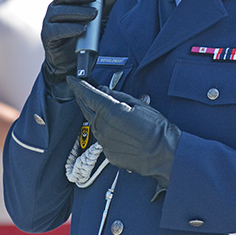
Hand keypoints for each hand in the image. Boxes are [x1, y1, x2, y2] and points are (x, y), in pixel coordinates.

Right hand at [41, 0, 115, 98]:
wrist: (72, 65)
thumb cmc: (83, 38)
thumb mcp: (99, 21)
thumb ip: (105, 6)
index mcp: (65, 1)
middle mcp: (55, 8)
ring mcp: (49, 21)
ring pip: (60, 10)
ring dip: (78, 11)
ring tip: (93, 14)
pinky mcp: (47, 36)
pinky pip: (57, 29)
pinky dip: (70, 28)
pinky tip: (82, 29)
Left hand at [66, 77, 180, 189]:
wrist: (163, 154)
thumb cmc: (155, 129)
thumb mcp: (138, 104)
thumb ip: (117, 96)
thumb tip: (104, 91)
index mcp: (109, 111)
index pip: (87, 94)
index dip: (78, 85)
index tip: (72, 80)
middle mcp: (102, 126)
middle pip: (86, 109)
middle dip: (84, 99)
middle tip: (85, 92)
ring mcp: (103, 141)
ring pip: (94, 123)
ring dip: (97, 115)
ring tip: (112, 112)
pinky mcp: (107, 152)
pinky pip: (102, 138)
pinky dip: (106, 131)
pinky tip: (120, 130)